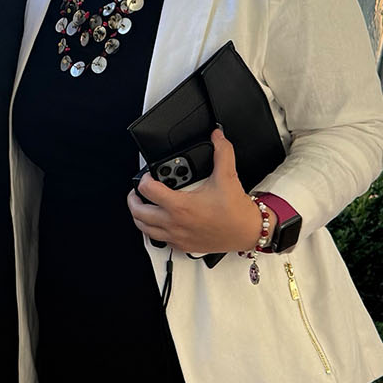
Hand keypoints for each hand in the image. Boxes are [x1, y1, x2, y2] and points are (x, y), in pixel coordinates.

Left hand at [127, 130, 271, 254]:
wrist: (247, 232)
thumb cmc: (236, 211)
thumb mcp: (227, 177)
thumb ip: (222, 152)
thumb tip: (217, 136)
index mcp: (180, 206)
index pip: (148, 191)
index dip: (144, 179)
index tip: (148, 176)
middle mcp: (175, 223)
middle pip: (139, 213)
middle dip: (134, 199)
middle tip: (137, 191)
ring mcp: (176, 237)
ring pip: (144, 229)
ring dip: (139, 217)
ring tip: (142, 206)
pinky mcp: (182, 246)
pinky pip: (158, 240)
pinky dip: (153, 230)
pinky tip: (158, 222)